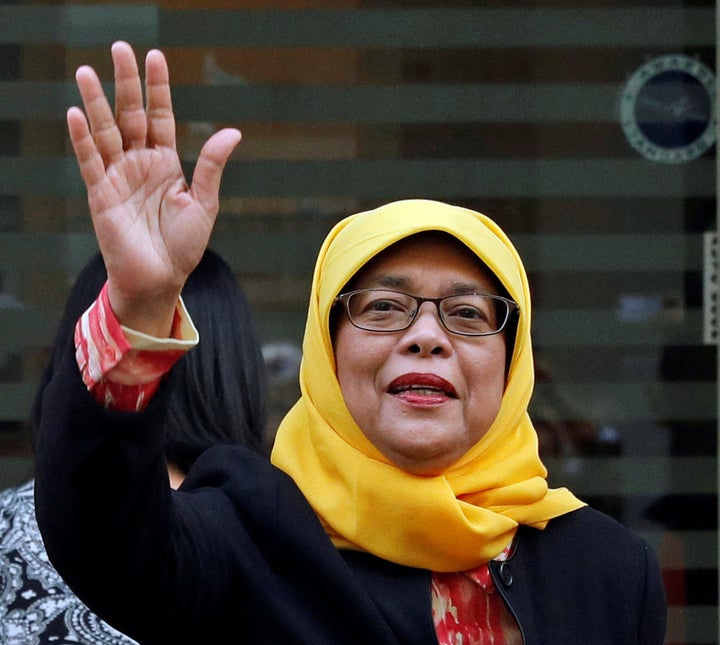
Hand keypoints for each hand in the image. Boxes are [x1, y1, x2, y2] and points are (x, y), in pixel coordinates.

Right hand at [67, 41, 241, 335]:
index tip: (156, 56)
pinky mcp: (100, 195)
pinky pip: (90, 162)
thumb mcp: (204, 203)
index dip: (158, 88)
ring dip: (96, 103)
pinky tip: (76, 113)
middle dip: (125, 84)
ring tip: (86, 71)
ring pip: (106, 132)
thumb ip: (211, 166)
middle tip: (120, 48)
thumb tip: (234, 132)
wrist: (161, 279)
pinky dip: (82, 139)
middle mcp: (140, 164)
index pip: (160, 116)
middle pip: (130, 116)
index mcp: (166, 163)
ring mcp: (118, 177)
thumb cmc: (183, 245)